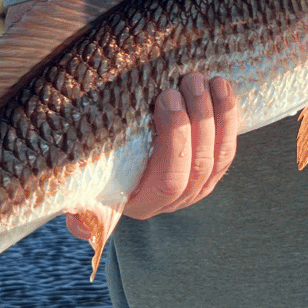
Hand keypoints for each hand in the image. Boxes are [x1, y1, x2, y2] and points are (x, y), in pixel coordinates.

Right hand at [65, 73, 238, 239]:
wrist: (109, 161)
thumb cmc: (91, 168)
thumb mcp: (80, 188)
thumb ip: (79, 209)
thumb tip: (82, 228)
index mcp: (142, 204)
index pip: (169, 179)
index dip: (175, 138)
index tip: (166, 97)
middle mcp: (173, 201)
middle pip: (197, 164)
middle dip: (198, 118)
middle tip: (190, 81)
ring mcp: (197, 187)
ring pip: (218, 155)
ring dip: (217, 114)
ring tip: (208, 79)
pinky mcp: (212, 170)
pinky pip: (228, 146)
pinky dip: (228, 116)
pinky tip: (222, 88)